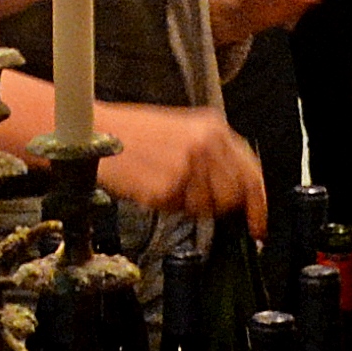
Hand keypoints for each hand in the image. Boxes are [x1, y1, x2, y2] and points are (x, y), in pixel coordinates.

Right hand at [97, 103, 266, 232]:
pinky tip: (150, 185)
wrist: (93, 131)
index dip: (257, 203)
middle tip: (194, 200)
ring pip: (205, 207)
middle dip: (218, 205)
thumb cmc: (131, 131)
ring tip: (163, 182)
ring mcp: (186, 167)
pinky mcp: (166, 187)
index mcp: (211, 127)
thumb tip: (236, 190)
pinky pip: (178, 211)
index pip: (250, 173)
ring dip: (188, 204)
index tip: (257, 223)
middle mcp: (203, 145)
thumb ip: (212, 154)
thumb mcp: (181, 129)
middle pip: (232, 195)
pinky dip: (166, 205)